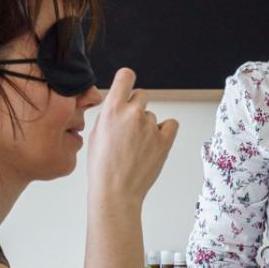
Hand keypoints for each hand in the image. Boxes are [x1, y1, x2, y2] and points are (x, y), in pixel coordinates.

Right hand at [85, 68, 178, 205]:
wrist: (115, 190)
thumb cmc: (103, 166)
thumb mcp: (97, 133)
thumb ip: (110, 114)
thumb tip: (120, 104)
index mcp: (112, 110)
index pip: (126, 76)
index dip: (127, 79)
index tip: (128, 83)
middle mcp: (132, 114)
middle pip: (142, 94)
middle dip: (136, 106)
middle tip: (130, 126)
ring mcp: (150, 127)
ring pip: (152, 116)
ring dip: (147, 125)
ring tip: (136, 146)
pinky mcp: (165, 140)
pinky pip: (171, 124)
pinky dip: (165, 131)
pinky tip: (154, 142)